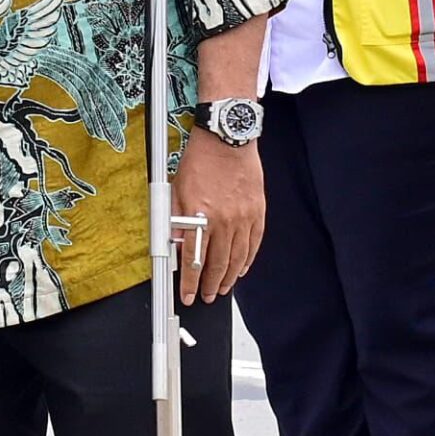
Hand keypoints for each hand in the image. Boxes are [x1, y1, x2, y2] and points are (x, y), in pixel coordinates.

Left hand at [170, 131, 263, 304]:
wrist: (226, 139)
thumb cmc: (200, 160)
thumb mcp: (177, 191)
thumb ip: (176, 221)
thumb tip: (176, 246)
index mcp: (200, 216)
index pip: (193, 261)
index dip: (189, 283)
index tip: (187, 295)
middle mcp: (224, 220)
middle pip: (218, 264)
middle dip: (210, 285)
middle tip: (206, 296)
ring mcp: (244, 217)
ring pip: (238, 258)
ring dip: (229, 278)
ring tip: (222, 288)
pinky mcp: (258, 212)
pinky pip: (254, 243)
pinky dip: (248, 259)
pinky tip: (242, 269)